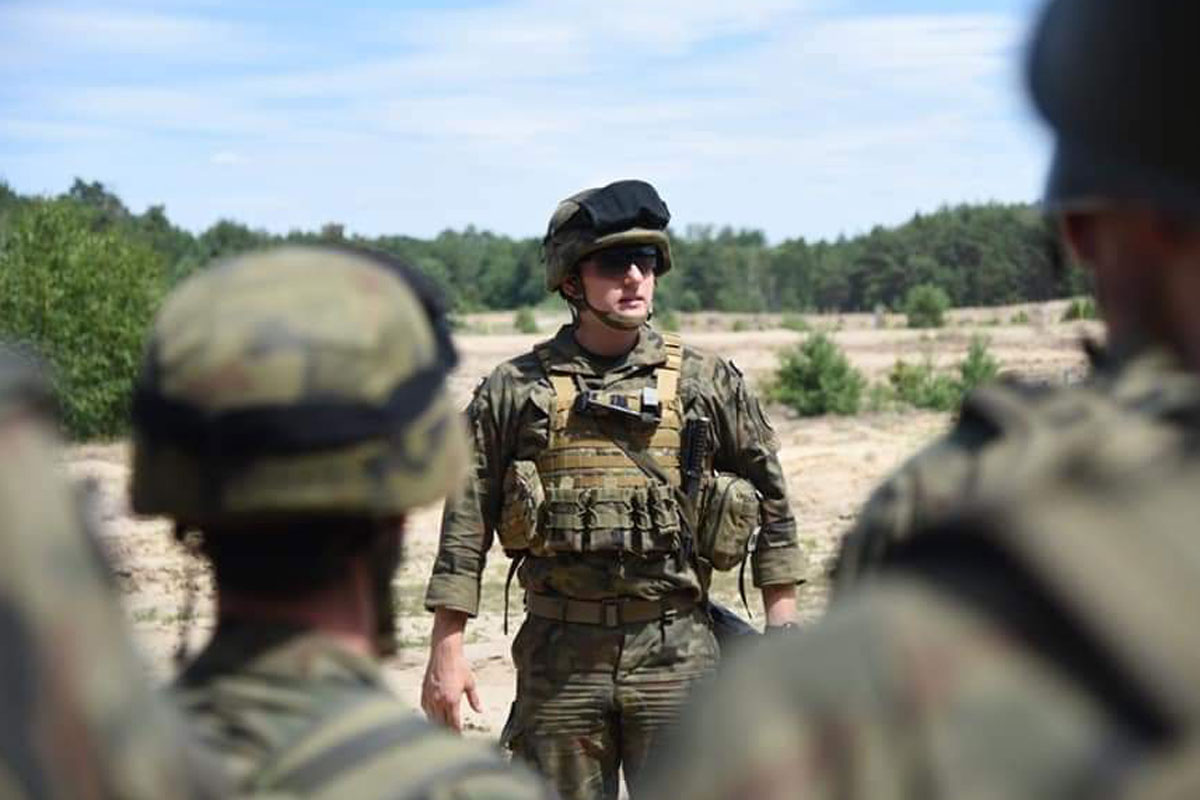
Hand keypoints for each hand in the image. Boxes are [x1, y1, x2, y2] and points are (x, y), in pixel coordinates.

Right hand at [420, 609, 482, 731]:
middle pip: (441, 725)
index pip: (453, 725)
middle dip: (446, 733)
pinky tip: (434, 717)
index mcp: (452, 701)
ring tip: (442, 732)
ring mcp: (429, 698)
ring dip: (437, 726)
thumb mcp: (470, 683)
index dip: (457, 734)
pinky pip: (425, 711)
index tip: (460, 741)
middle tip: (451, 739)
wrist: (444, 652)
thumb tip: (480, 711)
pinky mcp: (423, 693)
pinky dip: (430, 716)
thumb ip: (474, 699)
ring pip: (431, 720)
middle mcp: (439, 702)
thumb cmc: (459, 666)